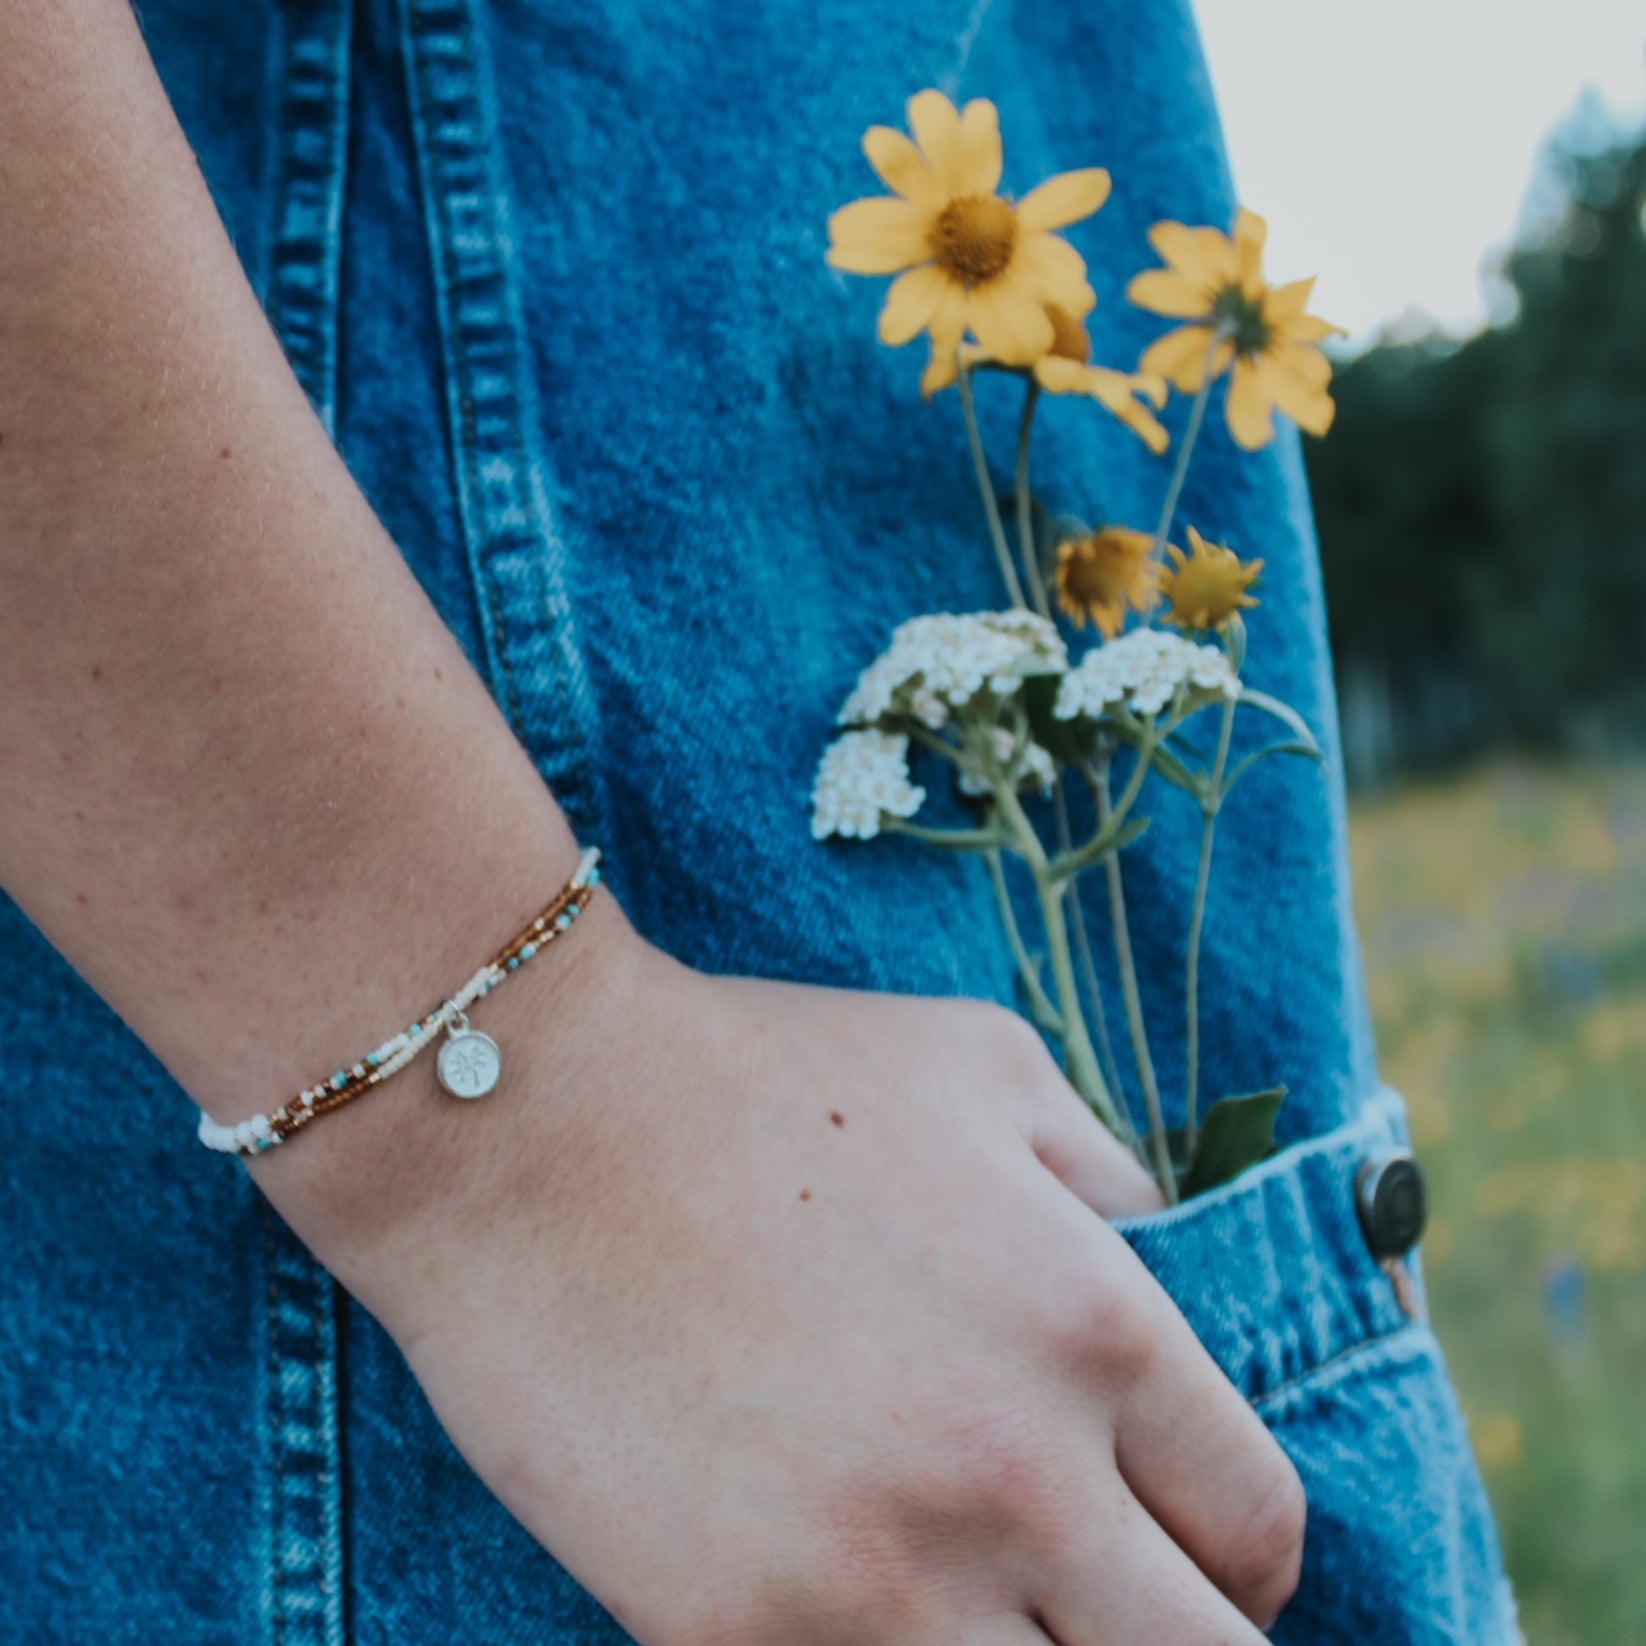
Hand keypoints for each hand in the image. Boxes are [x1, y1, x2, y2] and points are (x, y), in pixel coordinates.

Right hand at [260, 906, 1303, 1644]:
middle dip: (1179, 1643)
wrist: (526, 1126)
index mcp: (1097, 1326)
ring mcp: (878, 1578)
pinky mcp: (740, 1640)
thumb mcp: (981, 1067)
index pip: (1263, 1526)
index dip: (1247, 1557)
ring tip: (987, 1613)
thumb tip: (1164, 1264)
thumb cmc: (762, 1074)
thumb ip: (1107, 1179)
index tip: (1198, 1552)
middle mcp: (1017, 1473)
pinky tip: (868, 1612)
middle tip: (1107, 1607)